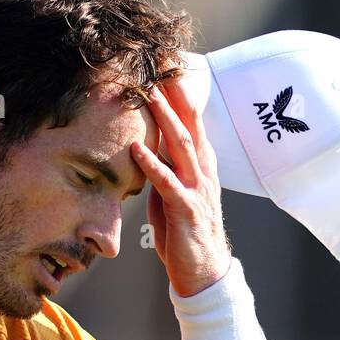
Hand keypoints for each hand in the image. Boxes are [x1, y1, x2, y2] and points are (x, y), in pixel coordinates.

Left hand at [131, 78, 232, 296]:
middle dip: (178, 95)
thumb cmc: (185, 236)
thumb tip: (148, 157)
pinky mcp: (186, 209)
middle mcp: (202, 173)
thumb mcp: (172, 198)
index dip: (182, 97)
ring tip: (151, 96)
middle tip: (164, 67)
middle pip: (190, 125)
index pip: (192, 125)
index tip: (168, 71)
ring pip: (182, 147)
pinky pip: (168, 182)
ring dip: (166, 119)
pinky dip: (152, 164)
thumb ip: (164, 175)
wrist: (203, 273)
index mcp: (200, 168)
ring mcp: (197, 190)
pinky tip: (137, 149)